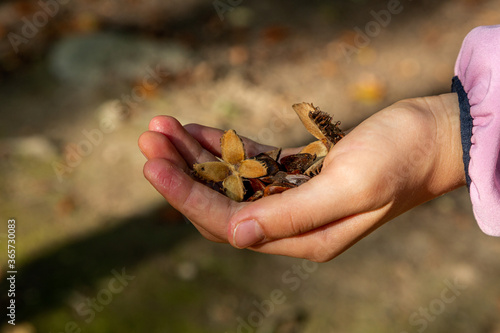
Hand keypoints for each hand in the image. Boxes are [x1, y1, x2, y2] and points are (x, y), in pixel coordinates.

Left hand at [138, 93, 464, 260]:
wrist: (434, 136)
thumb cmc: (401, 159)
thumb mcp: (351, 187)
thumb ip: (293, 215)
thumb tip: (236, 233)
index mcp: (305, 239)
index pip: (230, 223)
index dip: (187, 195)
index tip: (154, 166)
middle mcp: (293, 224)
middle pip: (221, 202)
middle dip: (182, 172)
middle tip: (149, 138)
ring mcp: (293, 197)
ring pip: (231, 180)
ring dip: (195, 154)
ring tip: (161, 127)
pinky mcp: (298, 172)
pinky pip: (250, 162)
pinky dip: (223, 145)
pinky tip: (197, 129)